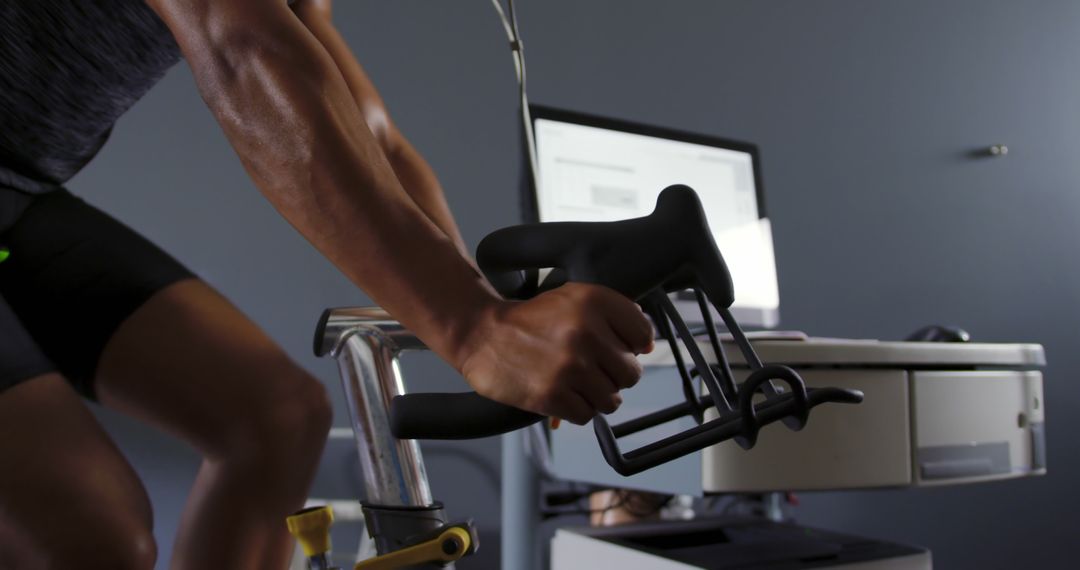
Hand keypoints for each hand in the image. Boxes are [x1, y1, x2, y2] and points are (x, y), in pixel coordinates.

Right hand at [457, 283, 654, 424]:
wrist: (481, 334)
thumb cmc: (529, 320)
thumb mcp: (572, 297)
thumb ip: (613, 314)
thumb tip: (646, 345)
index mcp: (593, 301)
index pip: (643, 333)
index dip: (633, 346)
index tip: (618, 349)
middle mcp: (585, 332)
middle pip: (631, 372)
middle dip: (613, 376)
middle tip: (591, 370)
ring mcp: (570, 366)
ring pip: (611, 399)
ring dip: (595, 397)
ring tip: (574, 384)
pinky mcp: (553, 395)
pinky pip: (586, 415)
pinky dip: (576, 410)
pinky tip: (561, 395)